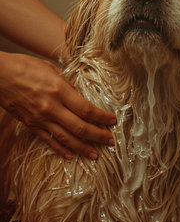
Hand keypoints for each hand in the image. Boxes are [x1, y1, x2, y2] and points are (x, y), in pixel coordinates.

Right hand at [0, 52, 115, 158]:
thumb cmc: (24, 66)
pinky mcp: (31, 124)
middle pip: (80, 126)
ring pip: (66, 138)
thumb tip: (79, 95)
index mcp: (59, 90)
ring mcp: (40, 118)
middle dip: (98, 135)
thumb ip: (67, 84)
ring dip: (83, 147)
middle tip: (110, 141)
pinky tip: (71, 155)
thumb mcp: (50, 69)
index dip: (102, 117)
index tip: (112, 121)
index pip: (86, 109)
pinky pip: (48, 140)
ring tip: (95, 154)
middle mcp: (51, 107)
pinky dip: (61, 149)